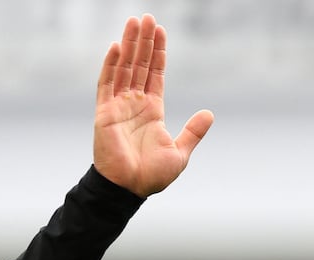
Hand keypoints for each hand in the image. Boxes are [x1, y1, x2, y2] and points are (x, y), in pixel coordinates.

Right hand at [93, 14, 214, 197]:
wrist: (129, 189)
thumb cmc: (151, 176)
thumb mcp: (180, 152)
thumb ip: (193, 132)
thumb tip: (209, 113)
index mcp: (152, 111)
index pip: (155, 75)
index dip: (159, 54)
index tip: (160, 32)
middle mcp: (134, 105)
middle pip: (140, 66)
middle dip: (144, 42)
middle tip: (147, 17)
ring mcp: (118, 107)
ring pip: (125, 69)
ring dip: (129, 45)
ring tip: (134, 22)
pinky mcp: (104, 114)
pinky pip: (106, 84)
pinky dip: (111, 65)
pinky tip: (118, 46)